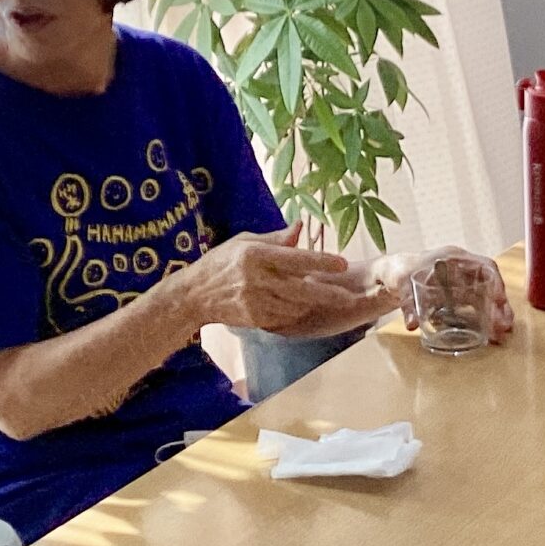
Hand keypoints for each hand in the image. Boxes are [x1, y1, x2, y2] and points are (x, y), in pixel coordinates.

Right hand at [176, 226, 366, 331]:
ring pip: (295, 305)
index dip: (321, 262)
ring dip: (311, 303)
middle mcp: (256, 278)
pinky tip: (299, 305)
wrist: (194, 295)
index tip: (342, 264)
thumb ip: (276, 238)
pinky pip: (284, 317)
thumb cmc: (221, 262)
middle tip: (349, 296)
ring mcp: (255, 301)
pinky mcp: (254, 318)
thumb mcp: (244, 242)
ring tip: (324, 297)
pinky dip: (295, 312)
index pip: (295, 258)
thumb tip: (301, 227)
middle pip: (301, 289)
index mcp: (255, 254)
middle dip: (328, 294)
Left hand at [372, 248, 515, 343]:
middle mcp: (462, 269)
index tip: (499, 299)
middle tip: (505, 325)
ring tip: (502, 333)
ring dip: (496, 314)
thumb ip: (408, 303)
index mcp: (453, 258)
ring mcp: (462, 282)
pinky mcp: (459, 296)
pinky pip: (478, 306)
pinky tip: (490, 333)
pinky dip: (485, 318)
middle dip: (500, 304)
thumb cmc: (400, 272)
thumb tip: (412, 324)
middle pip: (490, 284)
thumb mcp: (402, 284)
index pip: (483, 266)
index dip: (495, 282)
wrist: (393, 275)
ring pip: (487, 296)